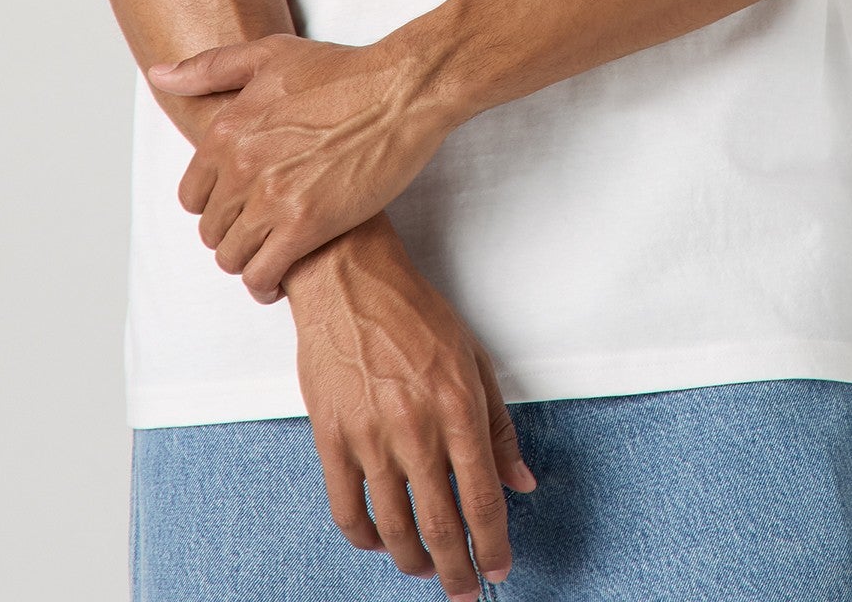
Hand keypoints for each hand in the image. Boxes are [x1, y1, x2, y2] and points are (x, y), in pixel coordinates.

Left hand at [148, 33, 455, 302]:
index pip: (193, 195)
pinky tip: (278, 283)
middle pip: (212, 229)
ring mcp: (272, 198)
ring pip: (232, 256)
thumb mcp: (268, 55)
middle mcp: (240, 166)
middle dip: (232, 237)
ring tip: (268, 260)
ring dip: (247, 264)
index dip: (214, 208)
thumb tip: (159, 75)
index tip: (237, 210)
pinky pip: (264, 273)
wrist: (401, 92)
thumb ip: (208, 68)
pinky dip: (265, 285)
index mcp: (226, 130)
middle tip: (258, 237)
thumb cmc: (343, 71)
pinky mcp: (306, 224)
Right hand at [284, 216, 535, 598]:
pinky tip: (380, 542)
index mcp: (458, 410)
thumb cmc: (413, 314)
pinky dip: (366, 539)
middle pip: (442, 527)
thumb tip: (520, 481)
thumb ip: (498, 428)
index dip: (494, 545)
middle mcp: (416, 430)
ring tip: (426, 570)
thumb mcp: (474, 361)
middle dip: (458, 570)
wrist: (349, 281)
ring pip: (395, 528)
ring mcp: (370, 437)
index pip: (483, 500)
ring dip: (415, 562)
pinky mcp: (331, 437)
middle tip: (465, 589)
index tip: (499, 567)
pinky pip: (347, 509)